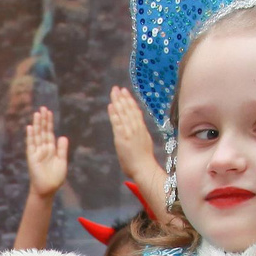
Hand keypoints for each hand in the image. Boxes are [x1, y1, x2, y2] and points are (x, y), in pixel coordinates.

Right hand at [24, 107, 69, 199]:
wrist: (48, 190)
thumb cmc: (55, 178)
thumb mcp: (62, 161)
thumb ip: (62, 149)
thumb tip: (63, 136)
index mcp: (51, 149)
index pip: (49, 132)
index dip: (49, 123)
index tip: (49, 112)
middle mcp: (43, 148)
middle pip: (43, 131)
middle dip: (43, 120)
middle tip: (43, 108)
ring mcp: (37, 152)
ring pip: (37, 135)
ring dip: (36, 125)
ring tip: (37, 114)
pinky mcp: (32, 158)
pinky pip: (31, 145)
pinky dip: (30, 136)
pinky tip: (30, 127)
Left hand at [110, 86, 169, 216]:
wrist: (144, 167)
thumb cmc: (143, 161)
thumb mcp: (144, 142)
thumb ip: (140, 133)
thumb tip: (138, 127)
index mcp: (141, 129)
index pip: (135, 111)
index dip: (129, 101)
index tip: (125, 93)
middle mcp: (136, 127)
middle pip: (128, 109)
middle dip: (122, 97)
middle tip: (117, 88)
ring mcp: (129, 131)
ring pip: (123, 113)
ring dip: (118, 101)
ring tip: (114, 92)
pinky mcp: (122, 137)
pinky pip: (117, 122)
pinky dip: (114, 113)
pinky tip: (111, 105)